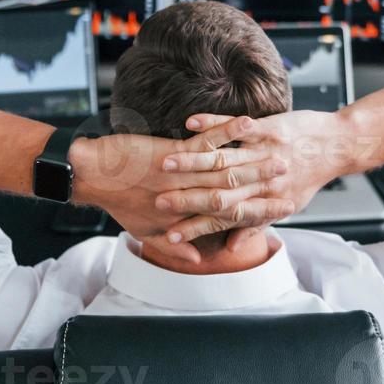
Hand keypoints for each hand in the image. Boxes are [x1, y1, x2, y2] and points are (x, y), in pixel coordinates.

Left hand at [69, 126, 293, 265]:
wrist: (89, 177)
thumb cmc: (116, 200)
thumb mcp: (144, 229)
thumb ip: (175, 244)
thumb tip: (196, 260)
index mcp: (187, 216)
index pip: (233, 218)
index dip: (263, 214)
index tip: (288, 208)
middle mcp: (189, 198)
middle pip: (237, 193)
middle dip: (267, 185)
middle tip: (293, 178)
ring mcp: (182, 175)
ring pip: (226, 168)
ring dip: (255, 160)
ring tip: (281, 154)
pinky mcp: (172, 154)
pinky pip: (205, 142)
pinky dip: (227, 130)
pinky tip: (247, 123)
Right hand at [158, 111, 350, 250]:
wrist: (337, 146)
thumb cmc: (309, 177)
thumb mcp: (286, 204)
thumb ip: (256, 224)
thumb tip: (233, 247)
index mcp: (263, 200)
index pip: (224, 220)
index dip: (196, 228)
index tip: (170, 235)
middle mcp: (262, 180)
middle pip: (217, 193)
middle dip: (185, 199)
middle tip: (157, 204)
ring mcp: (264, 152)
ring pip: (222, 160)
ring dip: (191, 162)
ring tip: (165, 165)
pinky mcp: (268, 128)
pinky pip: (236, 127)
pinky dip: (213, 124)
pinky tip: (191, 122)